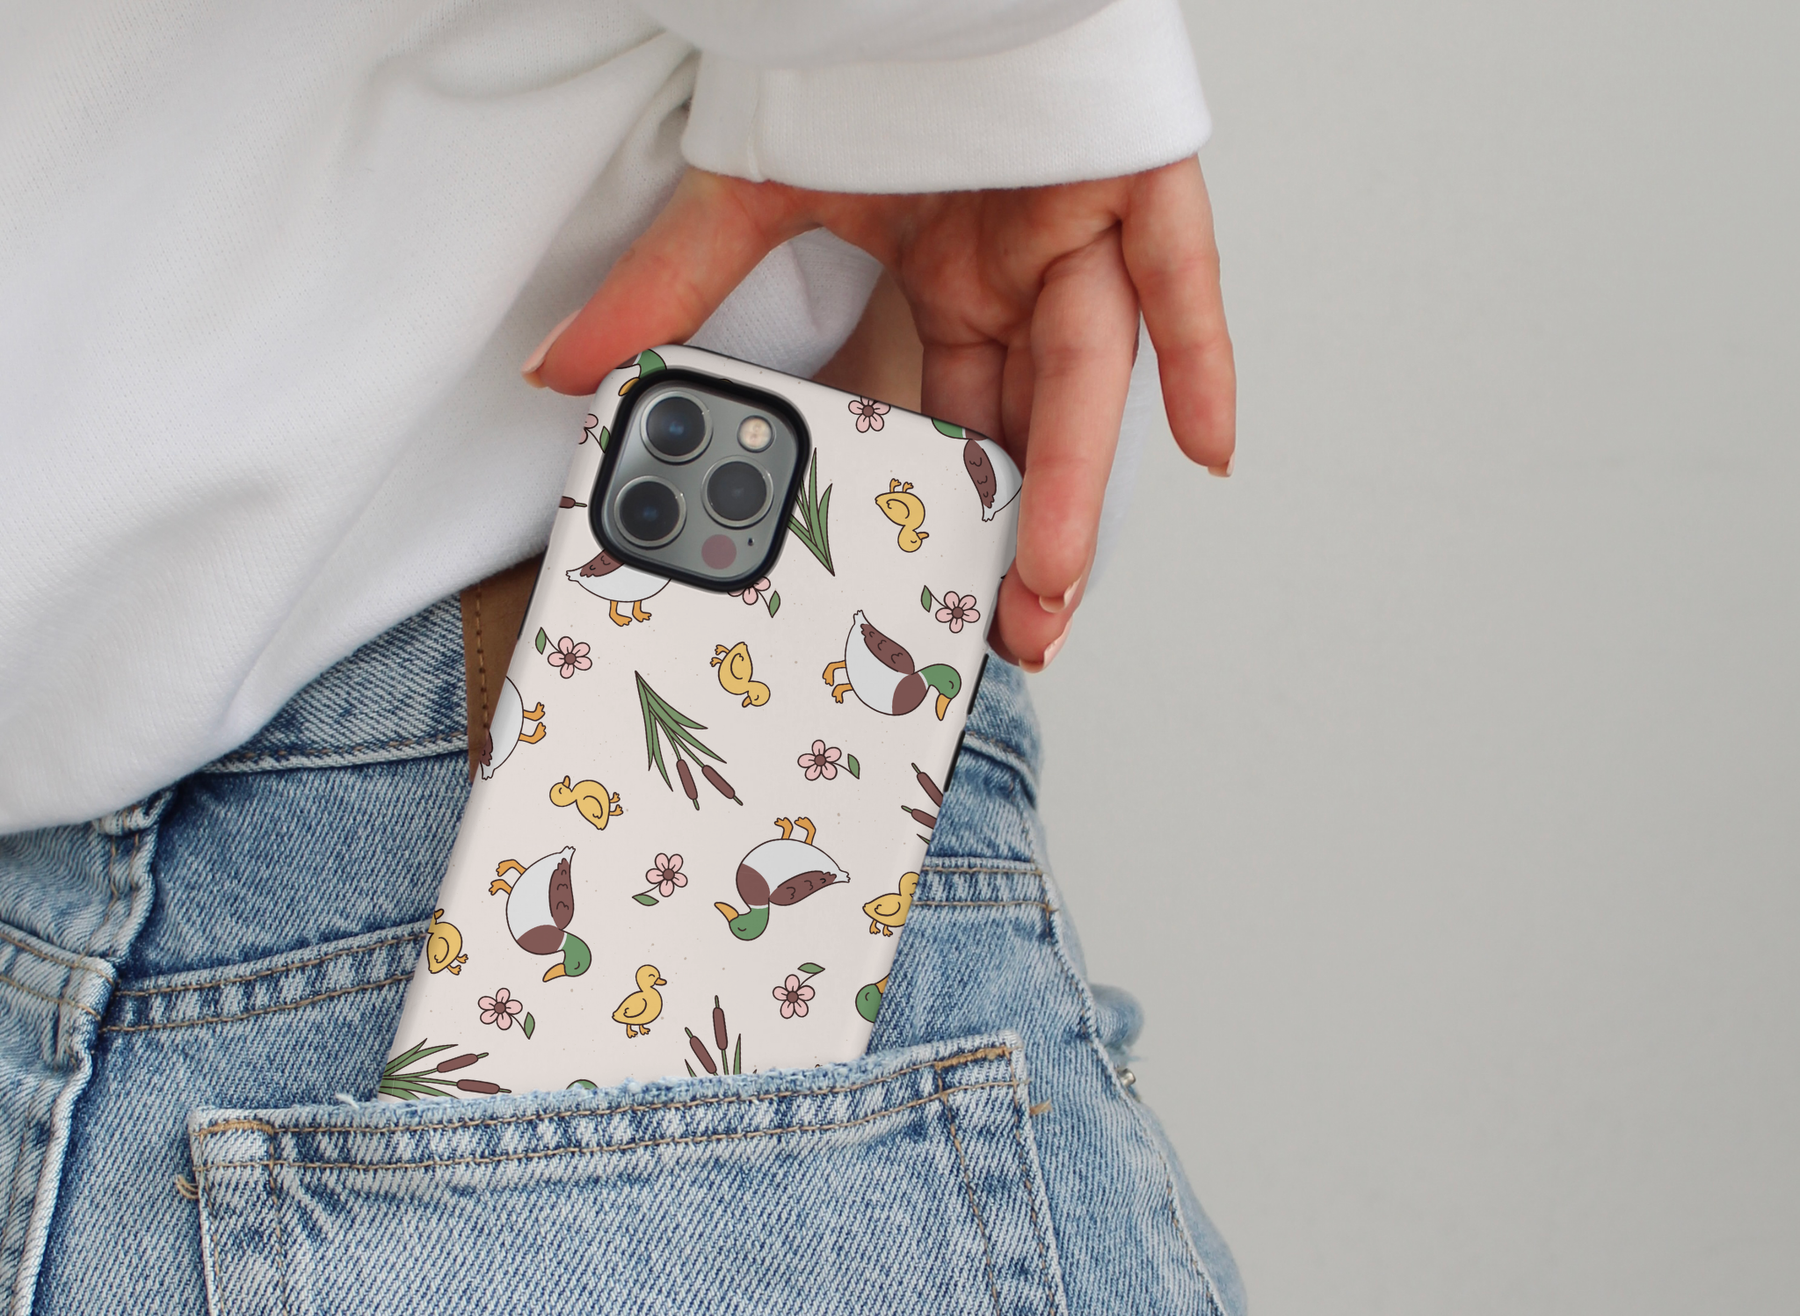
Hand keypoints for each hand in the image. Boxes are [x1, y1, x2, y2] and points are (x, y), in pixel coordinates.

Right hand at [527, 160, 1233, 669]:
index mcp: (951, 283)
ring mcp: (1081, 233)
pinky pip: (1179, 282)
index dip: (948, 510)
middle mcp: (1021, 275)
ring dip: (1079, 489)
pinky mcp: (1136, 179)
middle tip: (1002, 636)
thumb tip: (566, 367)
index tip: (932, 598)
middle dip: (1018, 536)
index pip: (956, 420)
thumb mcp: (752, 191)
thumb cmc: (868, 58)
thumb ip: (671, 288)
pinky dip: (1197, 360)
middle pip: (1030, 428)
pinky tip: (1207, 447)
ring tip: (1050, 590)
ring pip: (1090, 382)